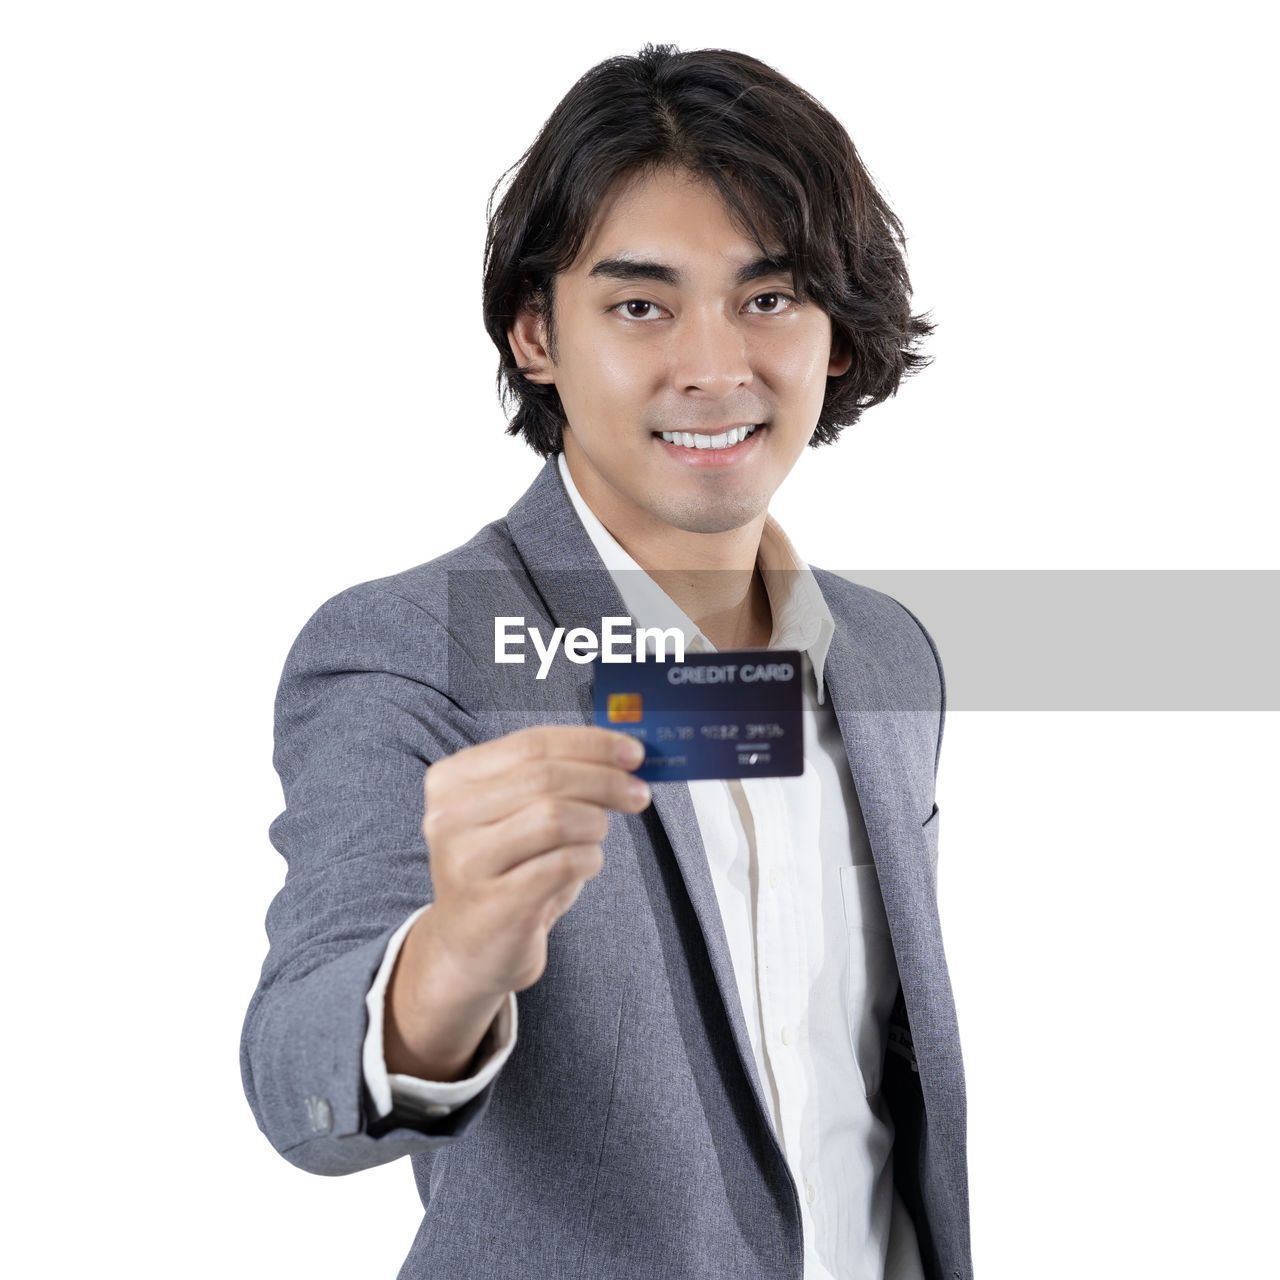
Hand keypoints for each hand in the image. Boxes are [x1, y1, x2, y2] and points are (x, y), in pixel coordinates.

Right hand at [385, 726, 648, 1079]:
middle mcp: (449, 817)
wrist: (470, 948)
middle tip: (638, 793)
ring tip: (596, 837)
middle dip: (604, 780)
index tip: (633, 752)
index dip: (590, 744)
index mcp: (453, 780)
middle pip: (545, 777)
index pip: (532, 743)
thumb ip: (557, 776)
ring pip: (556, 818)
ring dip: (594, 824)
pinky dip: (589, 860)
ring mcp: (466, 862)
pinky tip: (584, 865)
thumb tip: (623, 753)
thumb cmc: (507, 870)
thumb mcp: (518, 812)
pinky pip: (563, 865)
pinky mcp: (493, 904)